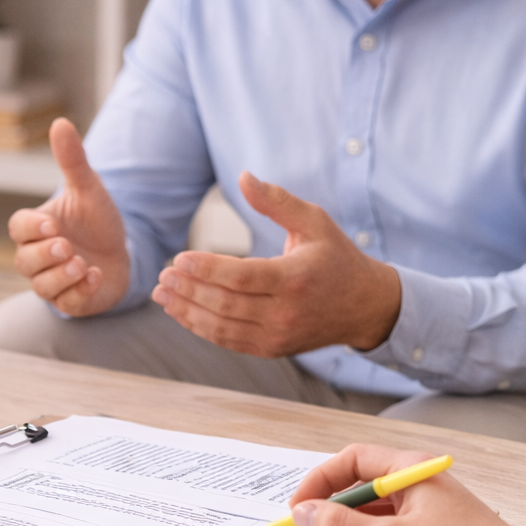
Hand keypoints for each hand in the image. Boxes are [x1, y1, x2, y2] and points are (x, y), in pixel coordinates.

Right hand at [8, 118, 130, 315]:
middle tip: (65, 246)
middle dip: (43, 255)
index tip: (51, 224)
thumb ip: (73, 161)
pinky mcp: (72, 302)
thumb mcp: (88, 189)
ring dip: (60, 276)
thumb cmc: (96, 222)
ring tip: (80, 263)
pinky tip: (95, 276)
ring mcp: (53, 283)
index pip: (18, 228)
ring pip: (42, 286)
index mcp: (36, 230)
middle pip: (24, 261)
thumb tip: (61, 123)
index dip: (30, 228)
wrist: (122, 252)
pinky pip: (68, 303)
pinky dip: (80, 291)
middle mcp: (38, 259)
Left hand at [151, 172, 400, 356]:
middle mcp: (287, 312)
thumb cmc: (336, 257)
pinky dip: (201, 327)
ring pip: (222, 327)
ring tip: (162, 293)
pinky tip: (181, 311)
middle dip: (189, 290)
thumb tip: (242, 176)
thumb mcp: (314, 221)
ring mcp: (278, 336)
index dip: (207, 269)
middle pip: (226, 304)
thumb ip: (276, 201)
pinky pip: (228, 340)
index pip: (243, 277)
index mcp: (297, 278)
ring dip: (187, 311)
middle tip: (162, 275)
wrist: (363, 307)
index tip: (179, 258)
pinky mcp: (271, 350)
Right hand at [290, 444, 525, 525]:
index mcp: (409, 471)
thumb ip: (342, 525)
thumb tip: (303, 513)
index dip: (318, 484)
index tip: (297, 511)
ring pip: (365, 525)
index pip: (350, 462)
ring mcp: (419, 518)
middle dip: (325, 524)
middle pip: (353, 497)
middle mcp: (413, 489)